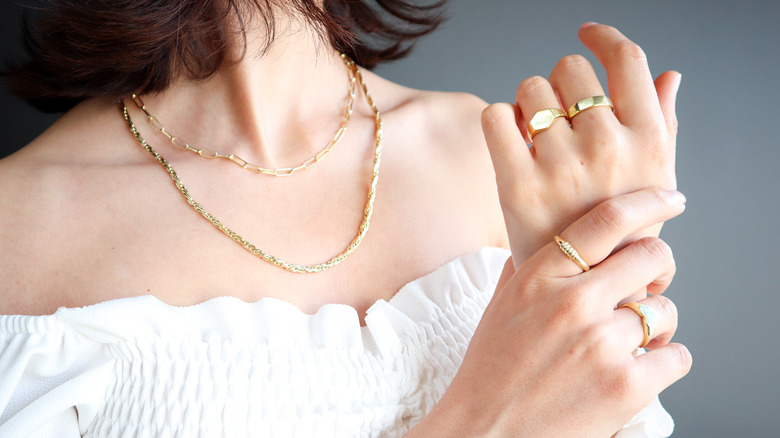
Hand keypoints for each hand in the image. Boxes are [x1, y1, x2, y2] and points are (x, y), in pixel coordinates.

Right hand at [408, 188, 690, 436]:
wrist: (484, 432)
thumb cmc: (490, 371)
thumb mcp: (500, 306)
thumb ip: (528, 267)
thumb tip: (550, 237)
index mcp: (538, 277)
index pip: (606, 220)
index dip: (648, 202)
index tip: (670, 201)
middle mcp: (572, 302)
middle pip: (652, 256)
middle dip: (660, 267)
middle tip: (652, 283)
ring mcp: (601, 344)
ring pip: (666, 310)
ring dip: (656, 324)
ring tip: (633, 341)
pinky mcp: (626, 386)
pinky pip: (676, 356)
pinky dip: (663, 362)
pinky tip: (639, 370)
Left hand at [481, 23, 680, 264]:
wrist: (582, 285)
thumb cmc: (620, 229)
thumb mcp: (655, 179)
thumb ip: (662, 123)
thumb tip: (667, 76)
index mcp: (647, 140)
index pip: (628, 59)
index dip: (604, 36)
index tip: (588, 33)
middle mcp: (607, 147)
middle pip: (570, 68)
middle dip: (562, 84)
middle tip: (561, 116)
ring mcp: (561, 165)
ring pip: (530, 88)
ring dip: (530, 104)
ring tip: (538, 137)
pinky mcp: (518, 185)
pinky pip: (495, 116)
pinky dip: (499, 121)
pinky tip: (512, 141)